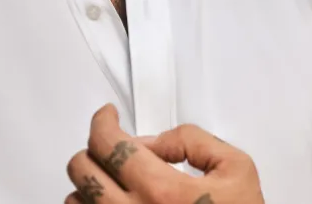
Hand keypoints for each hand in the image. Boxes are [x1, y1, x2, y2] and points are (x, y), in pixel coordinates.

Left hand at [65, 104, 264, 203]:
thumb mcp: (236, 168)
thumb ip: (191, 140)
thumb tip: (153, 142)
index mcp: (163, 191)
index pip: (107, 142)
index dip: (102, 120)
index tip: (109, 115)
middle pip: (81, 168)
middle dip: (93, 148)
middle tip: (112, 145)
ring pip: (75, 200)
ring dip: (88, 182)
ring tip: (112, 179)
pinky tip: (111, 202)